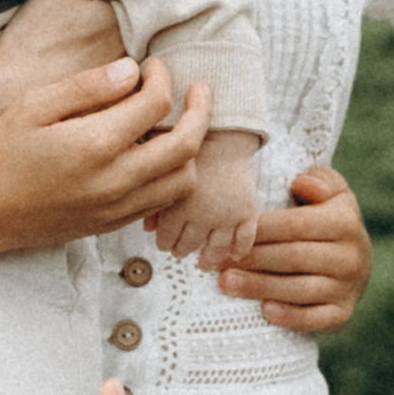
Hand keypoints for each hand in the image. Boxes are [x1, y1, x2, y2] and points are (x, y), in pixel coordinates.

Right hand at [0, 55, 208, 250]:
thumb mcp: (34, 106)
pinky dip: (172, 177)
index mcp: (94, 144)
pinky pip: (162, 202)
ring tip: (173, 125)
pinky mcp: (112, 225)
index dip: (161, 77)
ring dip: (189, 149)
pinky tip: (155, 156)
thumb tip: (131, 70)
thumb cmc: (1, 154)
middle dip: (199, 111)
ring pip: (184, 179)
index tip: (151, 65)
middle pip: (186, 144)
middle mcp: (115, 181)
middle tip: (195, 89)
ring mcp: (116, 208)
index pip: (156, 104)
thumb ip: (86, 87)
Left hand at [157, 127, 261, 270]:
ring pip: (215, 250)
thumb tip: (147, 228)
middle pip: (187, 247)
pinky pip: (245, 240)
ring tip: (204, 262)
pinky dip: (239, 251)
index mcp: (177, 205)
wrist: (224, 131)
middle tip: (180, 251)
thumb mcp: (163, 169)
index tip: (165, 242)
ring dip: (208, 259)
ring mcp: (226, 215)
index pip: (165, 239)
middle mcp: (201, 215)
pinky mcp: (247, 211)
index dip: (164, 242)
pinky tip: (233, 255)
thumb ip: (155, 198)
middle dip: (181, 250)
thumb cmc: (190, 146)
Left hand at [210, 165, 369, 333]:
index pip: (296, 225)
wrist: (355, 259)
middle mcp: (351, 256)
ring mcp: (348, 288)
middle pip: (294, 257)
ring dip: (260, 287)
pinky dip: (290, 317)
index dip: (260, 230)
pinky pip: (316, 319)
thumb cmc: (327, 218)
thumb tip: (301, 183)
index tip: (229, 232)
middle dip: (252, 259)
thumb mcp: (330, 191)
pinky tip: (264, 311)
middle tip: (216, 261)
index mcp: (344, 222)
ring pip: (300, 289)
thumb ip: (319, 180)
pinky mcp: (342, 314)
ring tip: (226, 283)